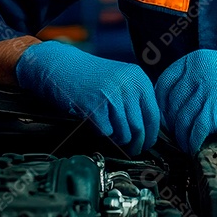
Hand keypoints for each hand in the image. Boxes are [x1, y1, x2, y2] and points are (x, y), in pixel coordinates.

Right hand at [15, 41, 159, 154]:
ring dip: (117, 140)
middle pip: (139, 128)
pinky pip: (105, 132)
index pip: (154, 115)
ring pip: (124, 134)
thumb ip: (136, 99)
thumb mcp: (121, 79)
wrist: (62, 66)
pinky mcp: (93, 106)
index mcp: (138, 78)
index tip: (147, 144)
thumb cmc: (91, 76)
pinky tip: (96, 123)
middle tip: (132, 149)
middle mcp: (127, 85)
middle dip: (136, 144)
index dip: (151, 134)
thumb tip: (150, 129)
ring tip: (109, 131)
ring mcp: (111, 95)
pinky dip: (101, 133)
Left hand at [155, 48, 216, 152]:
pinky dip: (192, 142)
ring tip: (186, 144)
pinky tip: (195, 147)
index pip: (163, 84)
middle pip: (170, 104)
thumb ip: (195, 80)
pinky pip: (195, 131)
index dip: (161, 104)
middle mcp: (197, 72)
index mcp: (195, 59)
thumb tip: (172, 107)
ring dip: (181, 137)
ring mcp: (207, 90)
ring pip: (181, 120)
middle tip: (176, 135)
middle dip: (171, 124)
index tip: (165, 117)